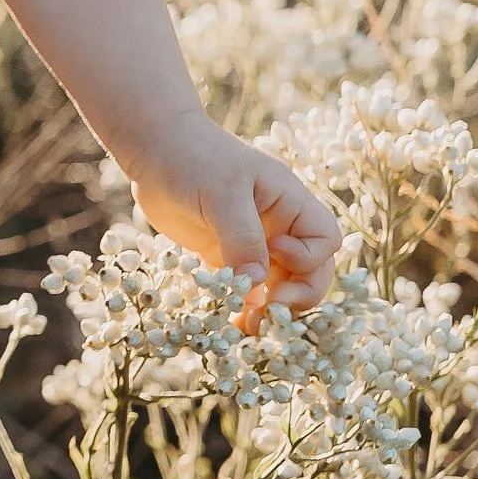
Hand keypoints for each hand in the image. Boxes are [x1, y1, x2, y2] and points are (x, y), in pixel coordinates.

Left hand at [132, 130, 341, 317]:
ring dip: (267, 311)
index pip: (324, 240)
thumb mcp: (223, 193)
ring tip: (247, 328)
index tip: (275, 253)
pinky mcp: (225, 257)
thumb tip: (256, 283)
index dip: (308, 256)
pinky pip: (243, 290)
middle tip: (267, 313)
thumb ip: (242, 236)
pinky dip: (240, 308)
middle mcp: (279, 227)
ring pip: (276, 287)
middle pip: (309, 272)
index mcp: (291, 203)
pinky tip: (227, 324)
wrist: (154, 150)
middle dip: (295, 297)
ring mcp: (253, 244)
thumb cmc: (194, 158)